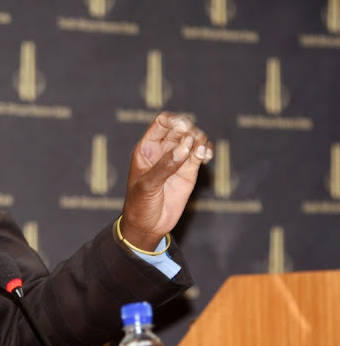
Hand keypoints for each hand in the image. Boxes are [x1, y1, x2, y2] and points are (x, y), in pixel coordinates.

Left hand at [120, 111, 212, 251]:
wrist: (148, 226)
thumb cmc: (139, 203)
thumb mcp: (148, 184)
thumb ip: (165, 166)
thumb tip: (185, 147)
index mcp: (147, 147)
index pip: (162, 123)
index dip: (173, 120)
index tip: (183, 126)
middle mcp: (163, 150)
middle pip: (181, 128)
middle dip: (189, 130)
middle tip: (192, 141)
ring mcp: (178, 160)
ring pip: (194, 139)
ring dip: (200, 140)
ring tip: (200, 153)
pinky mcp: (190, 171)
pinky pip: (201, 154)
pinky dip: (206, 151)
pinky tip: (206, 156)